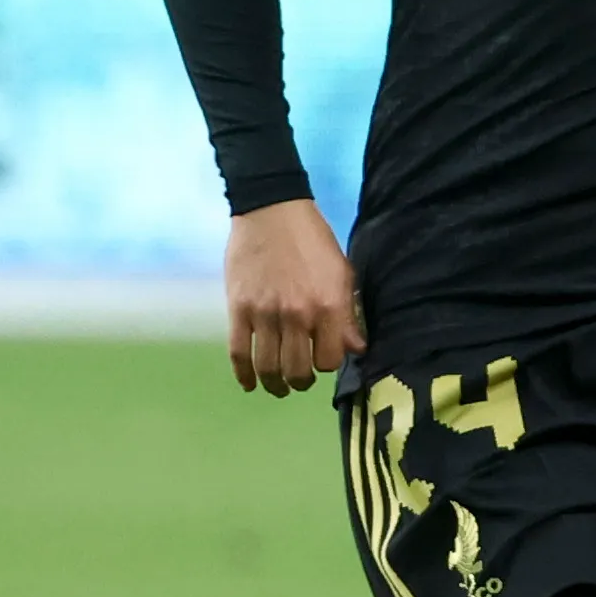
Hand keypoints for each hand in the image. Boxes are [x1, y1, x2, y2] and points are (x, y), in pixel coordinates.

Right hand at [224, 199, 363, 397]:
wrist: (271, 210)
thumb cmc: (312, 240)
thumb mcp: (342, 272)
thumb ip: (348, 314)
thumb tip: (357, 349)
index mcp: (328, 306)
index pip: (329, 360)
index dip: (327, 364)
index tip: (322, 358)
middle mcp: (297, 315)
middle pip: (298, 371)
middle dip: (301, 381)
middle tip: (300, 379)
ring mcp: (265, 314)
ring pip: (268, 368)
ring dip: (275, 385)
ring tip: (279, 386)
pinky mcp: (238, 309)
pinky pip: (239, 353)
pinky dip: (244, 375)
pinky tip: (249, 384)